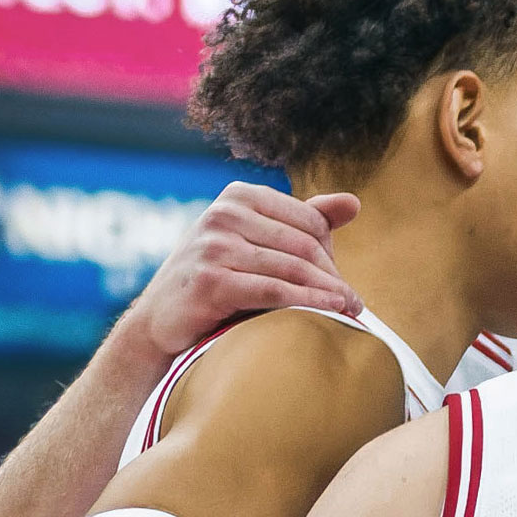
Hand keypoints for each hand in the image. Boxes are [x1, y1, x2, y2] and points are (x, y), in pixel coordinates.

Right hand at [127, 182, 359, 363]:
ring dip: (329, 293)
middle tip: (355, 303)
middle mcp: (224, 213)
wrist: (161, 320)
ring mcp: (214, 245)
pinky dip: (308, 303)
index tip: (340, 280)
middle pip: (304, 245)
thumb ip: (303, 221)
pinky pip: (275, 291)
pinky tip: (331, 313)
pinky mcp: (211, 280)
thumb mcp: (257, 241)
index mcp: (238, 196)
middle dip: (333, 276)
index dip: (331, 252)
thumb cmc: (217, 279)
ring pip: (293, 268)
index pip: (309, 220)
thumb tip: (354, 202)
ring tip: (351, 312)